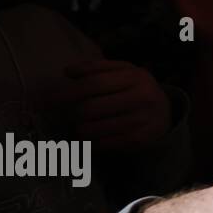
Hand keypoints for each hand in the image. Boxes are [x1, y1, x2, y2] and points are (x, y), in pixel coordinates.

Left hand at [56, 60, 171, 152]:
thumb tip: (68, 72)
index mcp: (135, 76)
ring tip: (82, 124)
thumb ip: (97, 68)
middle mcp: (141, 97)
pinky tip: (94, 135)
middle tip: (66, 114)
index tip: (45, 100)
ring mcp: (141, 120)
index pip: (92, 84)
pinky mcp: (138, 140)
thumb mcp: (124, 71)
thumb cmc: (136, 89)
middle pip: (89, 108)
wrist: (166, 113)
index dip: (66, 92)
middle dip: (71, 113)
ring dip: (79, 128)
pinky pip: (101, 144)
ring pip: (92, 129)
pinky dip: (91, 141)